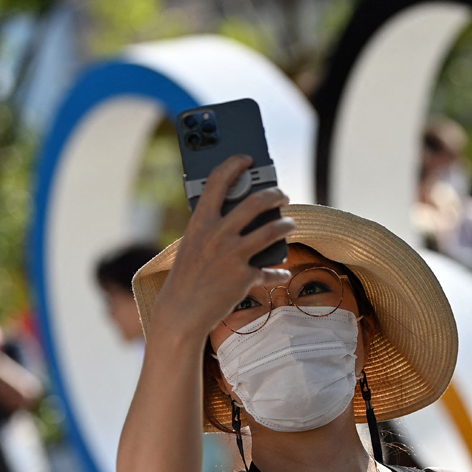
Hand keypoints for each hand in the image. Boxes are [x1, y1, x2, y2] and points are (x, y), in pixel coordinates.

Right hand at [152, 155, 293, 340]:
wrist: (181, 313)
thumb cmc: (187, 277)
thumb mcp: (193, 246)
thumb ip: (213, 229)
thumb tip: (242, 216)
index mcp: (200, 223)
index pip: (217, 182)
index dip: (233, 165)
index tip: (247, 158)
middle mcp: (217, 235)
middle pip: (256, 202)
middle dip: (275, 194)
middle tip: (282, 195)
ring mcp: (232, 255)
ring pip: (272, 230)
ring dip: (286, 225)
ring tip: (290, 224)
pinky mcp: (245, 277)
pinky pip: (270, 271)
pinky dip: (278, 273)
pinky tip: (282, 273)